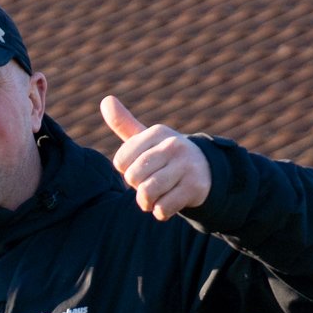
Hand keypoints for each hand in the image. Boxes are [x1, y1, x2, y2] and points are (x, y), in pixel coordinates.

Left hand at [102, 96, 210, 220]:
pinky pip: (163, 207)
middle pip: (133, 177)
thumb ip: (123, 123)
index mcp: (157, 133)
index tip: (142, 167)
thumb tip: (106, 100)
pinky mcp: (194, 187)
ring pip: (147, 193)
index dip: (127, 171)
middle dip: (136, 187)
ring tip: (155, 197)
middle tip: (150, 183)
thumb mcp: (146, 138)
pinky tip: (167, 204)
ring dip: (147, 202)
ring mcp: (186, 166)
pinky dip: (160, 212)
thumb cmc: (166, 155)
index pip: (121, 161)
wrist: (206, 171)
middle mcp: (173, 146)